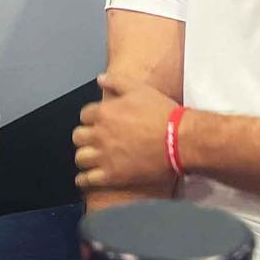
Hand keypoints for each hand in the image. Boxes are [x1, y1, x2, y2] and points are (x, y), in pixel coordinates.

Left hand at [71, 71, 179, 198]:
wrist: (180, 140)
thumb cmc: (163, 114)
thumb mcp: (139, 89)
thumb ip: (116, 82)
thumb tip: (100, 79)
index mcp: (104, 112)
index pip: (84, 115)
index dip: (92, 118)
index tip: (99, 122)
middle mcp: (100, 134)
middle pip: (78, 137)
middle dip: (85, 137)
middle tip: (94, 139)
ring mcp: (105, 156)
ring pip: (80, 158)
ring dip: (85, 156)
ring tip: (91, 157)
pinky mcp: (112, 175)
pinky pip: (88, 179)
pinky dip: (84, 179)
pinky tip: (85, 178)